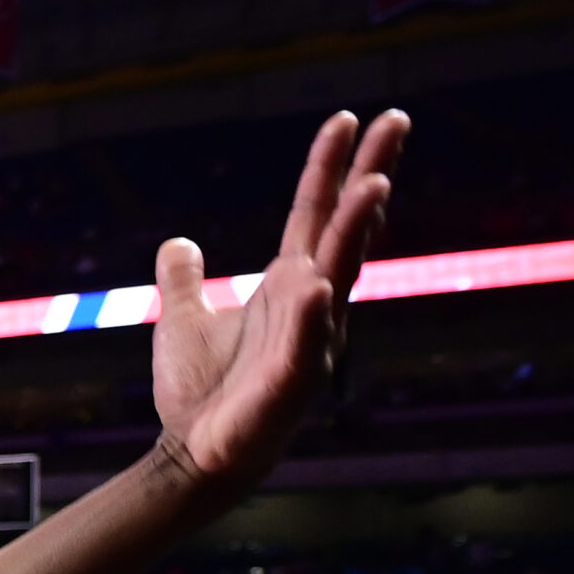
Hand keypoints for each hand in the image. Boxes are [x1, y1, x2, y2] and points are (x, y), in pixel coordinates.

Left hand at [151, 110, 408, 493]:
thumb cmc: (200, 391)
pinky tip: (318, 286)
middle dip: (371, 174)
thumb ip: (185, 280)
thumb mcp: (184, 320)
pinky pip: (307, 343)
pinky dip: (312, 316)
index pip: (314, 213)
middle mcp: (310, 304)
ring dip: (357, 232)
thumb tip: (177, 242)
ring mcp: (310, 340)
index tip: (345, 119)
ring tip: (374, 185)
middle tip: (396, 119)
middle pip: (346, 229)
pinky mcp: (292, 381)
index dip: (328, 166)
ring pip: (340, 276)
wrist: (195, 454)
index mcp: (288, 285)